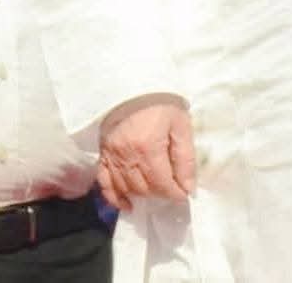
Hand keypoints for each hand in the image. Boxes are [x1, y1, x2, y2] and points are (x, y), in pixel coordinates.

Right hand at [98, 96, 195, 211]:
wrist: (133, 86)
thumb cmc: (162, 103)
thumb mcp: (181, 124)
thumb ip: (185, 157)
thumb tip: (189, 187)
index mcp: (149, 148)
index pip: (162, 183)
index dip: (175, 193)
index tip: (184, 195)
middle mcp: (128, 157)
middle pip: (144, 188)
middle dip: (161, 194)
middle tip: (172, 191)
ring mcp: (112, 158)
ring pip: (126, 189)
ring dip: (142, 195)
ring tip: (156, 195)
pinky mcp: (103, 156)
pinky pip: (105, 184)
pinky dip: (115, 198)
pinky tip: (127, 204)